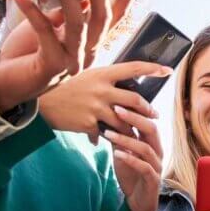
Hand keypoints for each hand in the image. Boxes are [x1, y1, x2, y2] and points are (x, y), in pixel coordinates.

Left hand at [0, 0, 141, 113]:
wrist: (6, 84)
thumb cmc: (27, 53)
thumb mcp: (50, 26)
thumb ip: (66, 12)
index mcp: (90, 43)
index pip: (114, 17)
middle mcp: (87, 53)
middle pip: (101, 19)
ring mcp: (73, 61)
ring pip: (78, 23)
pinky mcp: (53, 65)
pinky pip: (44, 30)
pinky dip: (31, 9)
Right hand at [39, 62, 171, 142]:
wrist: (42, 102)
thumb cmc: (67, 87)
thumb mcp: (87, 77)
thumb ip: (107, 81)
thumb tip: (127, 87)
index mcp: (102, 74)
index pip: (133, 68)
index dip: (152, 68)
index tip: (168, 70)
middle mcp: (101, 89)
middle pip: (135, 100)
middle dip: (148, 109)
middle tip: (154, 114)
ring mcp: (95, 107)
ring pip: (124, 121)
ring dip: (132, 128)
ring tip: (135, 132)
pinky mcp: (88, 124)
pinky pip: (105, 134)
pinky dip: (106, 139)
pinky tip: (103, 142)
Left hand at [102, 105, 164, 210]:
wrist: (138, 203)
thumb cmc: (132, 176)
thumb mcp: (122, 154)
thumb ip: (119, 139)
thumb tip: (105, 119)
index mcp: (152, 143)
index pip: (147, 121)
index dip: (134, 111)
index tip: (117, 101)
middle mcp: (158, 152)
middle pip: (151, 129)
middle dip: (133, 118)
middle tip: (116, 110)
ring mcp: (157, 166)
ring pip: (145, 148)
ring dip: (126, 139)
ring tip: (109, 134)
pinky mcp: (153, 180)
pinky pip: (144, 167)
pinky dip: (130, 159)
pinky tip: (117, 154)